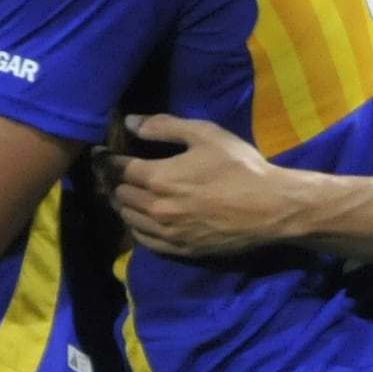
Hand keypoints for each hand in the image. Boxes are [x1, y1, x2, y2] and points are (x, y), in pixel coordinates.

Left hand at [107, 113, 301, 258]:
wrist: (271, 208)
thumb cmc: (240, 167)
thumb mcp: (205, 134)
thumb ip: (164, 126)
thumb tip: (131, 122)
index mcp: (157, 177)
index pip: (117, 169)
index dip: (106, 159)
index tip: (101, 154)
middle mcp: (155, 208)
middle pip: (119, 195)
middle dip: (115, 181)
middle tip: (117, 173)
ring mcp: (166, 232)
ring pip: (129, 219)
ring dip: (124, 205)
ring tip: (128, 194)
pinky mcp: (179, 249)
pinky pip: (145, 241)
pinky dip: (138, 227)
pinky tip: (143, 219)